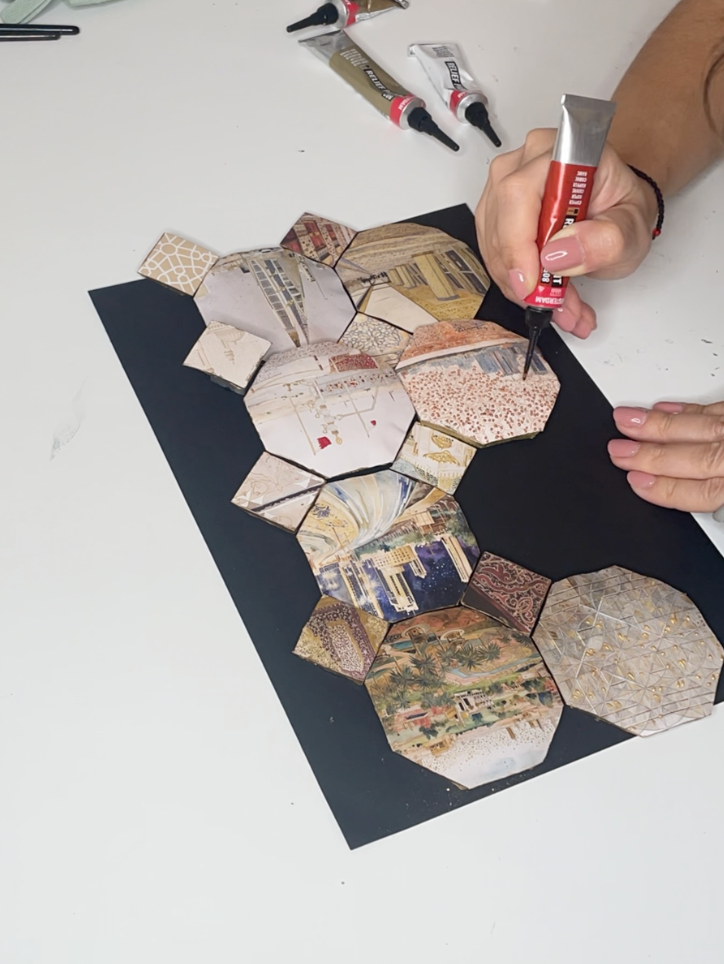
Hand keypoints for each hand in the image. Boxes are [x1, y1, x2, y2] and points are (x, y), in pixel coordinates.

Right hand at [475, 129, 658, 337]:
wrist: (614, 208)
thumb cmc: (621, 210)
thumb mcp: (632, 229)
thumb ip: (606, 240)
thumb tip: (558, 254)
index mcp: (562, 154)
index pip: (519, 194)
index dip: (518, 244)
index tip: (532, 284)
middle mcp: (526, 163)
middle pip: (500, 223)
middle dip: (522, 275)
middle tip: (551, 303)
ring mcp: (505, 185)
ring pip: (492, 243)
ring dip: (519, 283)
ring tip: (555, 302)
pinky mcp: (495, 211)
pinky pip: (492, 251)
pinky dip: (515, 280)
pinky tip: (542, 291)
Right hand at [608, 402, 723, 511]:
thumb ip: (711, 498)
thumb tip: (661, 492)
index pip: (703, 491)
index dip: (667, 488)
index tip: (634, 479)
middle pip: (696, 457)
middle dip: (650, 453)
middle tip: (618, 448)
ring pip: (699, 427)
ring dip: (658, 424)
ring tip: (627, 420)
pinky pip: (715, 408)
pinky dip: (686, 409)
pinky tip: (662, 409)